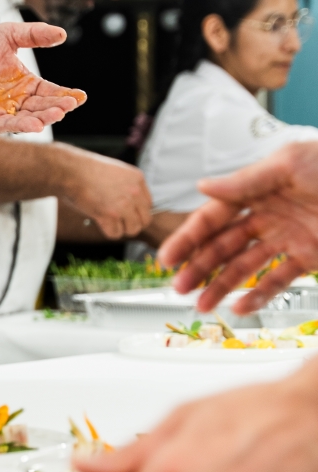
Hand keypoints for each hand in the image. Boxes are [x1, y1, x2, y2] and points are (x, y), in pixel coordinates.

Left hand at [0, 23, 86, 133]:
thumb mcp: (7, 35)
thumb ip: (34, 34)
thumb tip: (62, 33)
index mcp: (25, 83)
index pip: (51, 92)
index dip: (66, 95)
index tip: (81, 96)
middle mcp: (17, 101)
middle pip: (42, 107)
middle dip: (57, 107)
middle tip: (70, 104)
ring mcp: (2, 113)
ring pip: (28, 119)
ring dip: (43, 118)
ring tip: (55, 114)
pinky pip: (5, 126)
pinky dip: (19, 126)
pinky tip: (34, 124)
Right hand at [58, 147, 151, 239]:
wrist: (70, 170)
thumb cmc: (85, 169)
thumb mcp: (115, 171)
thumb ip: (126, 186)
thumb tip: (130, 205)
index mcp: (137, 179)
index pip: (148, 204)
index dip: (136, 210)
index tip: (125, 212)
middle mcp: (134, 193)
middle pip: (145, 220)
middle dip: (132, 223)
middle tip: (119, 221)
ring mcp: (123, 205)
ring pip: (132, 229)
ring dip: (120, 228)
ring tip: (107, 220)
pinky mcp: (109, 216)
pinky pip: (115, 234)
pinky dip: (107, 231)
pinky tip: (98, 220)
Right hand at [159, 141, 317, 313]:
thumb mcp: (289, 164)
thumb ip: (245, 180)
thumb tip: (203, 186)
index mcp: (258, 188)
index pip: (213, 216)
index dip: (189, 237)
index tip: (168, 257)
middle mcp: (269, 214)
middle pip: (224, 244)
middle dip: (198, 266)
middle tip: (178, 286)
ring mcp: (288, 237)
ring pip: (245, 266)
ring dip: (221, 285)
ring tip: (201, 305)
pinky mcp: (309, 257)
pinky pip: (278, 280)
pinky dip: (259, 294)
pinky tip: (241, 307)